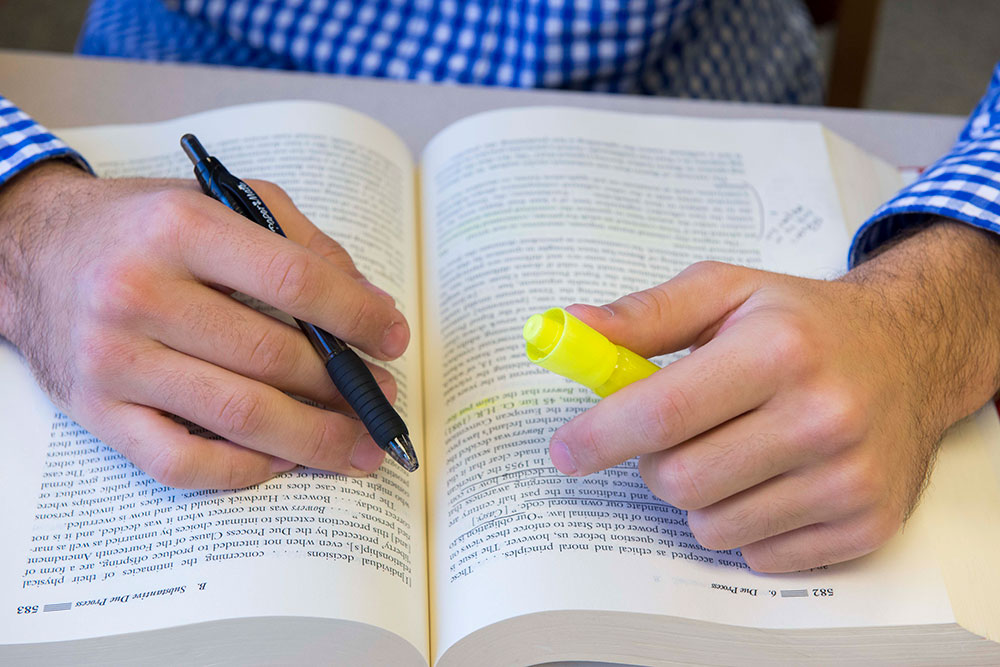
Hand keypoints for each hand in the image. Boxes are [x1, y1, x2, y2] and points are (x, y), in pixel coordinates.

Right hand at [0, 162, 409, 487]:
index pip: (292, 280)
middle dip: (346, 387)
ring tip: (360, 447)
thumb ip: (300, 243)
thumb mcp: (219, 202)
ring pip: (238, 416)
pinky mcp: (98, 413)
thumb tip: (371, 305)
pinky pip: (184, 462)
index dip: (356, 315)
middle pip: (272, 357)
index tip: (393, 338)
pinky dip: (246, 470)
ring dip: (316, 439)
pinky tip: (286, 460)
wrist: (33, 253)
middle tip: (383, 399)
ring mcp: (114, 360)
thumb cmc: (141, 228)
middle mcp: (139, 293)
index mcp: (179, 230)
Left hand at [549, 221, 999, 571]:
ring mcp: (848, 478)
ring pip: (712, 527)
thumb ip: (645, 313)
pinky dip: (746, 526)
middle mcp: (821, 416)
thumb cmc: (803, 323)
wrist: (910, 354)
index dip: (598, 437)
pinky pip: (758, 557)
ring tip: (732, 450)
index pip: (661, 413)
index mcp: (777, 349)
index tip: (565, 450)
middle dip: (654, 463)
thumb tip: (573, 326)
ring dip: (699, 497)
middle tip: (676, 434)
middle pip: (678, 481)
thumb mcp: (725, 291)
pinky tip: (771, 479)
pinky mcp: (865, 524)